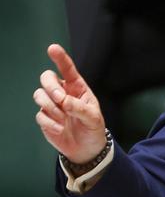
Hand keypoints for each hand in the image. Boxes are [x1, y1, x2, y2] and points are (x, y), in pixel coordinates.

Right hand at [33, 44, 106, 164]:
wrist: (86, 148)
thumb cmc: (93, 128)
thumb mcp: (93, 118)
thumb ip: (80, 108)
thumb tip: (64, 101)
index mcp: (77, 87)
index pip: (68, 69)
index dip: (60, 58)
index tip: (52, 48)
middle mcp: (63, 92)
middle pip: (47, 78)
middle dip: (50, 86)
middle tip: (60, 99)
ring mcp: (52, 104)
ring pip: (39, 94)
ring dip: (50, 107)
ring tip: (63, 119)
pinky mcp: (45, 117)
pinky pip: (39, 114)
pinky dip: (49, 122)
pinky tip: (60, 128)